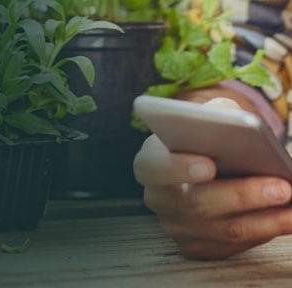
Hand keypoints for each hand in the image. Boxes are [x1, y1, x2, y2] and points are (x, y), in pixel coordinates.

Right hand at [134, 98, 291, 259]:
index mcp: (149, 164)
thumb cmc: (202, 142)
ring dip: (266, 220)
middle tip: (282, 188)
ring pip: (221, 230)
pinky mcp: (195, 246)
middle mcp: (158, 198)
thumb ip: (216, 114)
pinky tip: (287, 219)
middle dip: (242, 196)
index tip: (209, 165)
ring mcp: (175, 226)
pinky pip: (232, 246)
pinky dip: (264, 232)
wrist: (199, 170)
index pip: (154, 167)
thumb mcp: (203, 120)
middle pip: (195, 203)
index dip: (178, 168)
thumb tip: (237, 122)